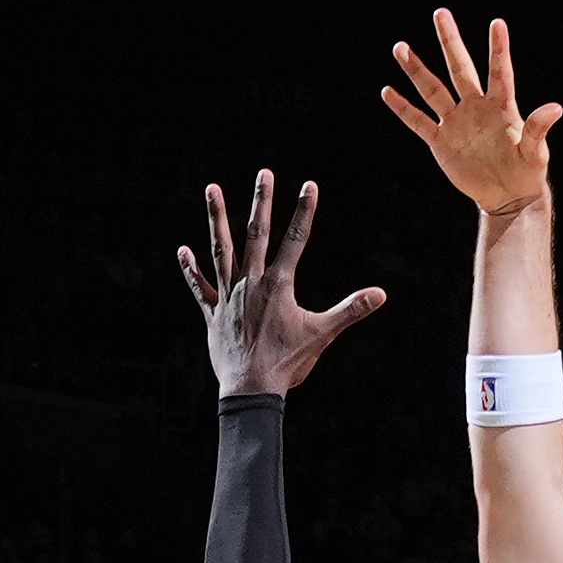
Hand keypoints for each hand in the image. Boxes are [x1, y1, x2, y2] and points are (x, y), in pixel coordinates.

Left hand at [177, 172, 383, 400]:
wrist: (251, 390)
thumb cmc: (288, 364)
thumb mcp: (322, 334)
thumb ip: (351, 310)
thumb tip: (380, 294)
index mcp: (278, 286)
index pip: (295, 240)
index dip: (304, 211)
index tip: (309, 185)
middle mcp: (251, 284)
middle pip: (256, 234)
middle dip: (262, 202)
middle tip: (264, 173)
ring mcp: (229, 297)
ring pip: (221, 250)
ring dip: (217, 218)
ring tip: (212, 188)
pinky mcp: (213, 314)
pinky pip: (199, 287)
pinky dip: (190, 269)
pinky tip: (182, 249)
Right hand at [382, 10, 560, 212]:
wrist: (507, 195)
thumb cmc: (526, 171)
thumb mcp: (535, 152)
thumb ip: (538, 128)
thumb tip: (556, 108)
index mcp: (500, 106)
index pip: (499, 72)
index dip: (498, 49)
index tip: (497, 23)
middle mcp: (475, 107)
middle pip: (459, 69)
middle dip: (450, 42)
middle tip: (440, 13)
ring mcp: (456, 122)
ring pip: (433, 90)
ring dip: (417, 70)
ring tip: (400, 47)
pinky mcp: (441, 142)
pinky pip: (418, 122)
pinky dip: (403, 109)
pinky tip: (387, 92)